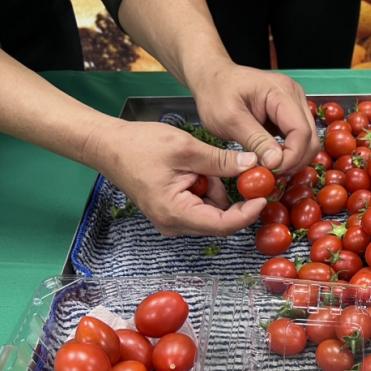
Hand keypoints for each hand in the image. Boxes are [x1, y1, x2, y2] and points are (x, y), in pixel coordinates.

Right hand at [86, 120, 266, 236]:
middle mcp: (175, 225)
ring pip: (212, 210)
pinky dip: (206, 188)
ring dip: (215, 188)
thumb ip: (221, 161)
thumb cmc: (139, 146)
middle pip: (220, 219)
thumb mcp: (186, 148)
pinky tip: (193, 170)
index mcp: (176, 213)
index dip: (247, 213)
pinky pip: (201, 205)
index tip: (263, 196)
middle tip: (236, 168)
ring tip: (197, 164)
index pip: (222, 225)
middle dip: (230, 195)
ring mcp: (174, 221)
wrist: (107, 146)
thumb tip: (253, 165)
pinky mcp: (174, 212)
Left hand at [189, 61, 319, 174]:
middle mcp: (295, 96)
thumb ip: (254, 140)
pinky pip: (299, 139)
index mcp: (282, 92)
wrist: (212, 77)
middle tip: (271, 174)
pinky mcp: (290, 114)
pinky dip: (289, 154)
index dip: (291, 157)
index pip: (301, 132)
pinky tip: (272, 159)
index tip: (272, 172)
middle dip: (294, 161)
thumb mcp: (229, 119)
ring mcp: (295, 104)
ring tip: (270, 168)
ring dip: (293, 159)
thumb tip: (276, 162)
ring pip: (308, 141)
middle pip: (310, 138)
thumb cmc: (216, 93)